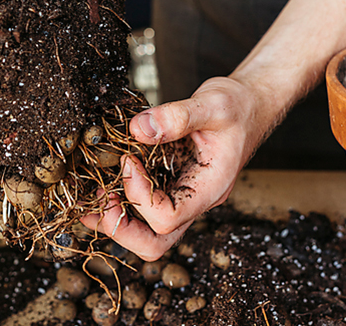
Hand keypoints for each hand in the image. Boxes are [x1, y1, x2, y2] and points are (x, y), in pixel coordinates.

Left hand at [80, 77, 270, 260]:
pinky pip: (145, 207)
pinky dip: (121, 199)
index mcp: (210, 188)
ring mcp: (184, 195)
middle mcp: (196, 200)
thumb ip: (176, 116)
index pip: (167, 217)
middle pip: (155, 242)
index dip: (139, 195)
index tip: (127, 160)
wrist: (252, 104)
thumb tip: (138, 129)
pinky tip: (103, 180)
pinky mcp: (173, 184)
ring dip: (116, 218)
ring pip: (147, 231)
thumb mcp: (212, 103)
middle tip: (98, 198)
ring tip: (93, 192)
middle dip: (120, 227)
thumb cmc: (239, 106)